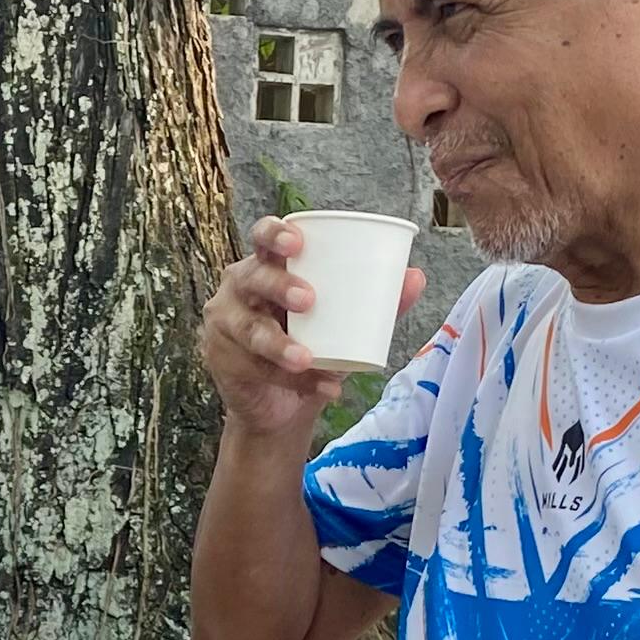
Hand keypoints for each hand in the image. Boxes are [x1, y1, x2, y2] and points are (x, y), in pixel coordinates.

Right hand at [199, 222, 422, 447]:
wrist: (286, 405)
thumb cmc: (314, 345)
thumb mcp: (345, 322)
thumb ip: (379, 301)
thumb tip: (416, 277)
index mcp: (268, 266)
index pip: (262, 237)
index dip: (274, 234)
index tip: (298, 243)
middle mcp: (239, 289)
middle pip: (251, 277)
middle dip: (279, 286)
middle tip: (309, 299)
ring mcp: (226, 326)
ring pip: (250, 329)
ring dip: (280, 344)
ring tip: (307, 358)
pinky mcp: (224, 361)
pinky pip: (258, 369)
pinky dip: (295, 382)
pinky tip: (323, 388)